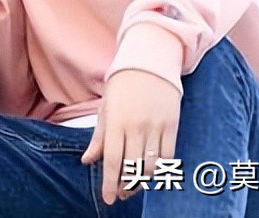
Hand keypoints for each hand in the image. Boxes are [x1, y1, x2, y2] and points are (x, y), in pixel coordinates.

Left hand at [81, 70, 180, 204]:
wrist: (149, 61)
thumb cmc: (122, 85)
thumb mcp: (105, 108)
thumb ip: (98, 136)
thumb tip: (86, 160)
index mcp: (115, 121)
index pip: (111, 160)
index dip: (109, 183)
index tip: (109, 198)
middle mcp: (135, 126)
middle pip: (132, 166)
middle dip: (125, 185)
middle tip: (121, 193)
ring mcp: (155, 126)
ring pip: (151, 164)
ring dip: (143, 180)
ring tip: (134, 185)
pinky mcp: (172, 125)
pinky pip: (167, 155)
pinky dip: (160, 168)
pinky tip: (152, 172)